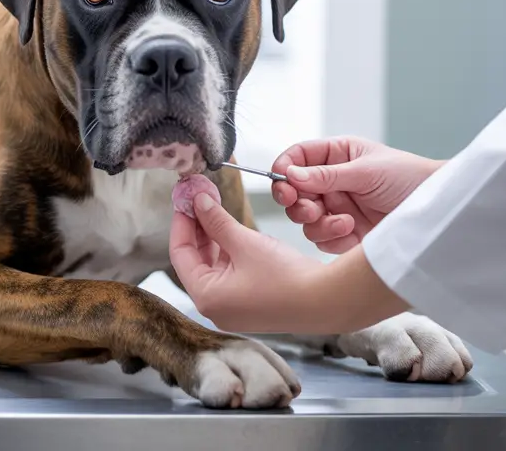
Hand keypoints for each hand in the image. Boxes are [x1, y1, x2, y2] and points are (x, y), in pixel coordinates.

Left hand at [169, 189, 329, 333]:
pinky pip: (228, 274)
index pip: (180, 253)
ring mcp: (231, 308)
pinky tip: (230, 227)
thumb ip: (216, 220)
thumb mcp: (244, 242)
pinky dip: (227, 251)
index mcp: (205, 297)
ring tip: (213, 207)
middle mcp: (214, 307)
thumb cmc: (285, 276)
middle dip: (197, 227)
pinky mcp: (248, 304)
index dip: (181, 221)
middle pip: (195, 260)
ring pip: (212, 265)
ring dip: (213, 237)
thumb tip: (197, 200)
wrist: (326, 300)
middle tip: (198, 198)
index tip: (184, 198)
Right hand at [271, 137, 443, 253]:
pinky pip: (322, 240)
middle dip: (298, 203)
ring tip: (344, 222)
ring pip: (305, 220)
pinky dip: (331, 238)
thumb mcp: (366, 171)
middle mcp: (332, 182)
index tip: (284, 184)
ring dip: (318, 224)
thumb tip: (290, 174)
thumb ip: (326, 174)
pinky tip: (352, 232)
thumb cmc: (409, 178)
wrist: (437, 211)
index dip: (285, 170)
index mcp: (336, 156)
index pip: (297, 158)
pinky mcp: (345, 233)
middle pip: (294, 193)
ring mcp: (337, 208)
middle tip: (311, 210)